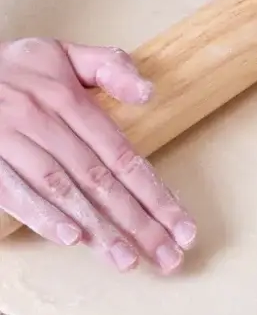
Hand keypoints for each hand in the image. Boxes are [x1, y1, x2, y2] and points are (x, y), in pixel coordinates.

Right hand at [0, 39, 194, 272]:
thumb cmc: (14, 68)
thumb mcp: (63, 54)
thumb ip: (110, 67)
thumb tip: (149, 93)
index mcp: (68, 100)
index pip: (123, 156)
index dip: (156, 194)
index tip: (182, 226)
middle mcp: (42, 121)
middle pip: (100, 180)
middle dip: (138, 222)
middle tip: (169, 257)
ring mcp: (8, 140)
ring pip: (62, 190)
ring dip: (97, 228)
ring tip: (127, 260)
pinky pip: (14, 190)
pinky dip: (41, 215)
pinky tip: (70, 238)